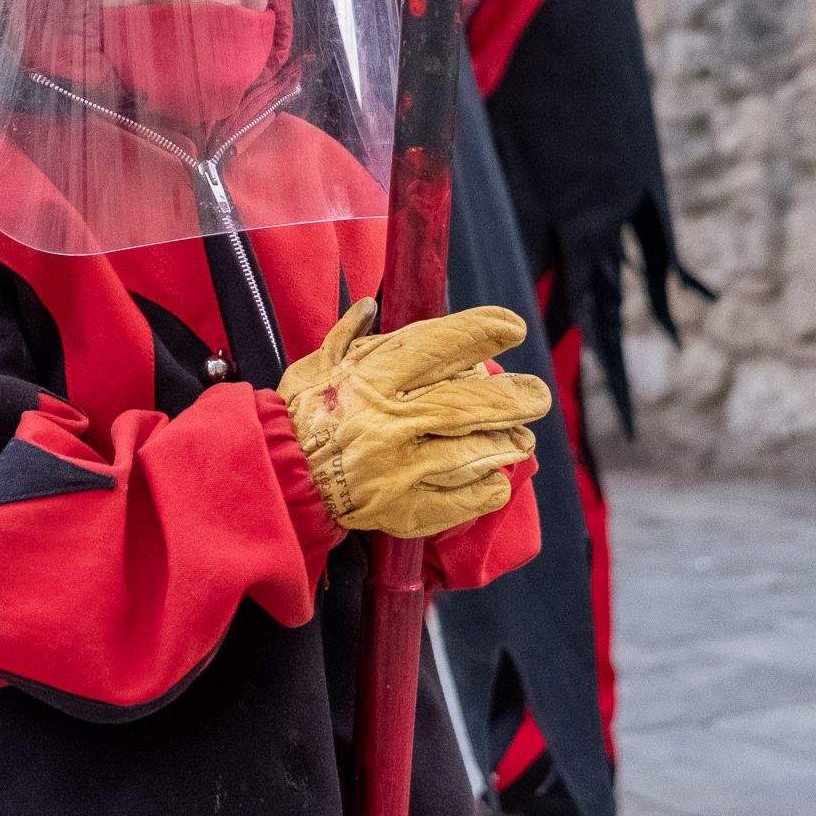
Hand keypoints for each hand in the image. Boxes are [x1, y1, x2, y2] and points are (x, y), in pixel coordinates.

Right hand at [278, 298, 549, 539]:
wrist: (278, 482)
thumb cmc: (300, 418)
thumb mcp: (316, 366)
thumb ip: (349, 336)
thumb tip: (372, 305)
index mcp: (369, 379)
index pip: (437, 345)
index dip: (481, 332)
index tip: (510, 328)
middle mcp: (388, 422)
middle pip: (468, 403)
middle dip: (514, 397)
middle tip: (537, 394)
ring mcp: (399, 470)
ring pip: (474, 451)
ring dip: (507, 443)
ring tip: (521, 438)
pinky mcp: (404, 510)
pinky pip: (464, 500)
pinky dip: (489, 487)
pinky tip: (498, 478)